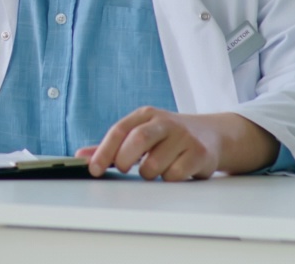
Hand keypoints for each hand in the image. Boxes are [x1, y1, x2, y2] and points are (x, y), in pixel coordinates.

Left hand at [75, 108, 278, 180]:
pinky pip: (175, 174)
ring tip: (155, 169)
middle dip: (125, 160)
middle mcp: (165, 122)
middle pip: (138, 140)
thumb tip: (81, 155)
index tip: (93, 169)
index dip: (103, 151)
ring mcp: (184, 137)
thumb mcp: (141, 133)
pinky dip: (168, 179)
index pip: (119, 130)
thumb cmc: (168, 137)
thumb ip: (112, 145)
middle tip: (125, 170)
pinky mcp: (200, 153)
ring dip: (149, 174)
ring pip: (155, 164)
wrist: (212, 134)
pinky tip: (174, 170)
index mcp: (146, 115)